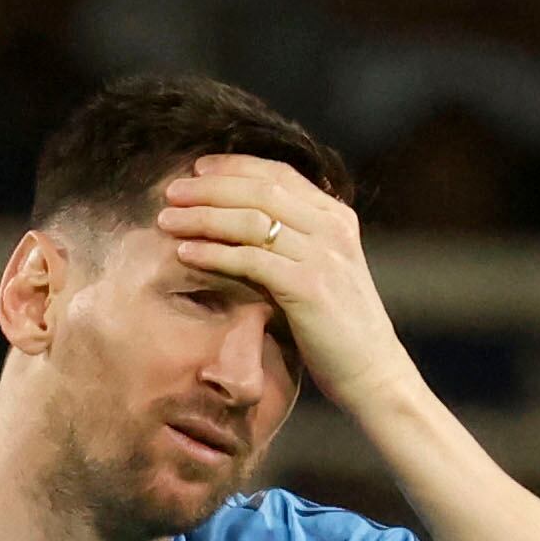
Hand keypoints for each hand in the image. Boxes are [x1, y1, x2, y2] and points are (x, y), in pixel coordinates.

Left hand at [157, 155, 411, 419]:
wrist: (372, 373)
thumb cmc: (337, 332)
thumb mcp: (319, 274)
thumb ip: (292, 246)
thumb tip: (240, 231)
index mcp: (336, 217)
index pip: (279, 174)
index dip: (234, 167)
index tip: (197, 169)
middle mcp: (332, 227)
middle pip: (260, 189)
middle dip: (210, 187)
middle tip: (170, 191)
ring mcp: (323, 255)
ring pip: (252, 220)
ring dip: (203, 217)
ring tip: (167, 221)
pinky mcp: (309, 287)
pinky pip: (251, 260)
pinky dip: (214, 254)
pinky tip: (186, 254)